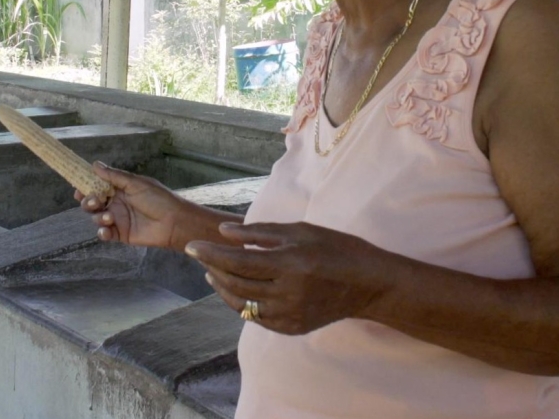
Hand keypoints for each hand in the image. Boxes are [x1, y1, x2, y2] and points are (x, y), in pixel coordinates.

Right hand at [74, 162, 189, 249]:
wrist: (173, 222)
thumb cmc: (158, 199)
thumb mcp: (136, 184)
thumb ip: (114, 176)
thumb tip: (95, 165)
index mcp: (119, 189)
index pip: (97, 186)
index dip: (86, 186)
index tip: (77, 187)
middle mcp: (116, 203)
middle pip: (93, 203)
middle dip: (88, 201)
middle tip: (93, 201)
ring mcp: (117, 219)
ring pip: (96, 218)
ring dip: (98, 216)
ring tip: (109, 216)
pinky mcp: (120, 234)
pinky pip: (105, 234)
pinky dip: (102, 232)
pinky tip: (106, 230)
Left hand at [187, 222, 393, 335]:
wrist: (367, 284)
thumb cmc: (336, 248)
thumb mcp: (300, 231)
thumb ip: (259, 233)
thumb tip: (223, 232)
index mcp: (289, 265)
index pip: (237, 261)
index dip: (210, 253)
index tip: (190, 246)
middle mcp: (287, 294)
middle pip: (235, 284)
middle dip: (213, 269)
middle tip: (201, 256)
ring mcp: (289, 315)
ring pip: (241, 305)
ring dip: (222, 288)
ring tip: (212, 272)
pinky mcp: (291, 328)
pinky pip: (256, 318)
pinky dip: (241, 303)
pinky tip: (236, 289)